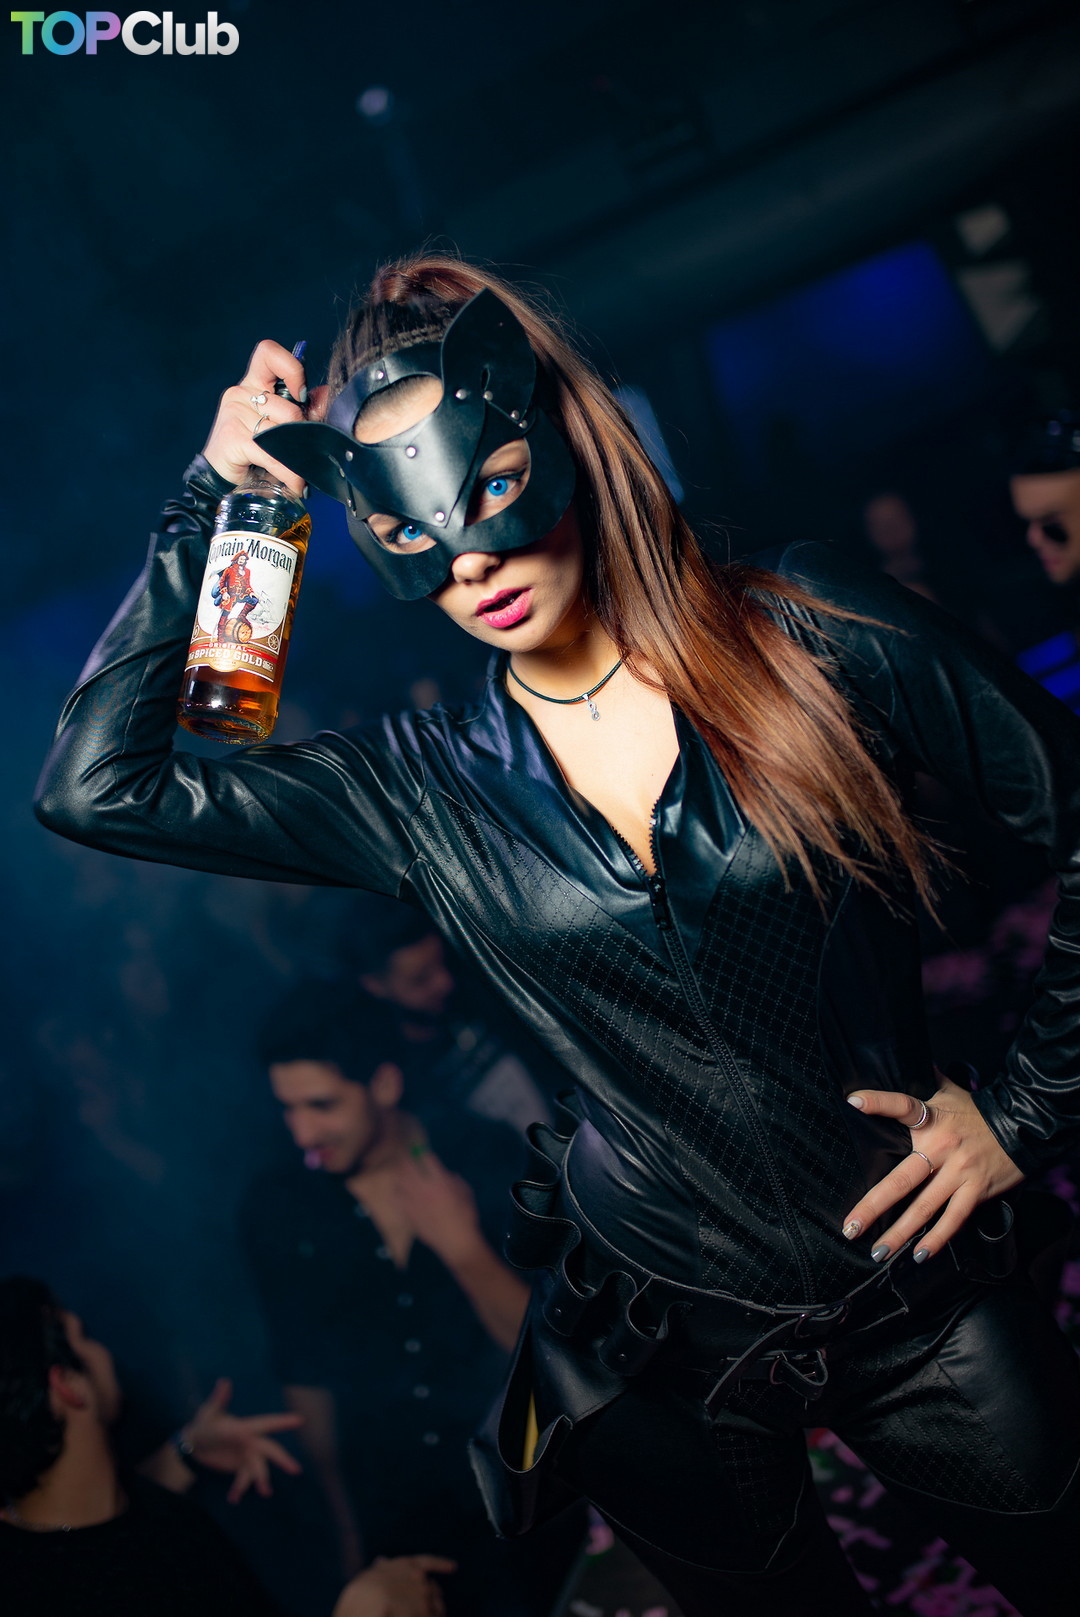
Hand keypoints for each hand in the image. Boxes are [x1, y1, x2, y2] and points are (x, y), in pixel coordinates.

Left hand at [181, 1377, 302, 1502]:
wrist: (195, 1445)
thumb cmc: (204, 1425)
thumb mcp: (209, 1414)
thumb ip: (218, 1400)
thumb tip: (224, 1381)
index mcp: (245, 1427)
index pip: (266, 1424)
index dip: (282, 1421)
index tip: (300, 1420)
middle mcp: (250, 1442)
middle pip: (270, 1450)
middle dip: (283, 1459)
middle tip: (296, 1470)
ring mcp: (246, 1456)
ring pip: (259, 1469)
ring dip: (261, 1480)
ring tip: (264, 1492)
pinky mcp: (240, 1468)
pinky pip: (244, 1480)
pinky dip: (240, 1489)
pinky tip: (233, 1498)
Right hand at [202, 338, 308, 492]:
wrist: (222, 481)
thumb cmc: (255, 453)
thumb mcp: (281, 427)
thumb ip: (303, 409)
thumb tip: (325, 395)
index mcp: (254, 383)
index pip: (268, 353)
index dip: (291, 368)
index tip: (301, 394)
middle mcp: (242, 392)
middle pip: (288, 406)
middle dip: (300, 432)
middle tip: (302, 449)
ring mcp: (235, 412)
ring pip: (282, 430)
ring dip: (296, 457)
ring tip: (298, 470)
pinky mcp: (233, 436)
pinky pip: (272, 453)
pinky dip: (289, 474)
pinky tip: (295, 484)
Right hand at [332, 1555, 455, 1616]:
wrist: (368, 1605)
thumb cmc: (362, 1591)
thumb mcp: (371, 1574)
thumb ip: (381, 1568)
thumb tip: (382, 1560)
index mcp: (407, 1565)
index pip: (429, 1562)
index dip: (441, 1564)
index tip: (453, 1567)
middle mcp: (420, 1580)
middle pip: (433, 1590)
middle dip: (432, 1597)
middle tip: (433, 1605)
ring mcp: (425, 1598)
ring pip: (437, 1608)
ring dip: (434, 1613)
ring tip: (429, 1615)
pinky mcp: (426, 1613)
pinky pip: (436, 1616)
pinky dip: (434, 1616)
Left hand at [394, 1149, 483, 1265]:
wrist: (456, 1241)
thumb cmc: (466, 1216)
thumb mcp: (466, 1193)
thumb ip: (456, 1181)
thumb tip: (448, 1175)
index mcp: (440, 1181)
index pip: (426, 1158)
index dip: (422, 1152)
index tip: (420, 1150)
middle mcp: (424, 1188)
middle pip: (408, 1166)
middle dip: (406, 1159)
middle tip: (406, 1157)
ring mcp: (414, 1201)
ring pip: (399, 1181)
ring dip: (400, 1176)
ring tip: (402, 1175)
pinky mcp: (408, 1214)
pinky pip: (396, 1199)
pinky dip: (398, 1194)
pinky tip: (401, 1194)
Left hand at [841, 1074, 1023, 1262]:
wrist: (1021, 1127)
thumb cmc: (976, 1111)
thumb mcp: (949, 1090)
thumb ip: (924, 1079)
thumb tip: (904, 1057)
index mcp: (932, 1119)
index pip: (902, 1105)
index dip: (879, 1101)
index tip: (854, 1102)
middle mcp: (941, 1148)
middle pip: (902, 1179)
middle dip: (874, 1205)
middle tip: (851, 1226)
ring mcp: (959, 1173)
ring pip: (924, 1207)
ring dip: (900, 1233)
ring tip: (878, 1252)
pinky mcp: (976, 1191)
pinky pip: (954, 1219)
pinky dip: (937, 1239)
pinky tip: (920, 1255)